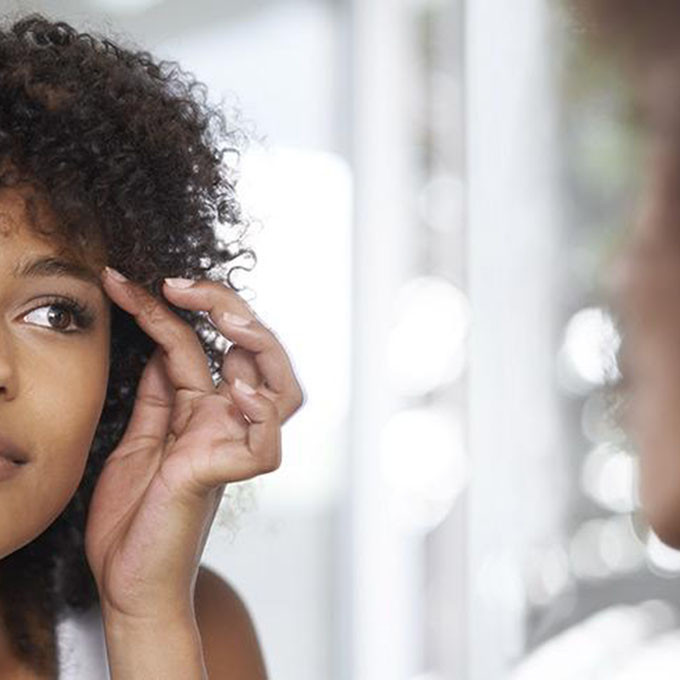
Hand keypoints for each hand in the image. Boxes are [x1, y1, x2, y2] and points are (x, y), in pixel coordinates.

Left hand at [84, 268, 304, 621]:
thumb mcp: (138, 437)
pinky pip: (264, 443)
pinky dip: (260, 414)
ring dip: (262, 348)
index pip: (201, 346)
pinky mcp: (227, 476)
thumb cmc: (136, 515)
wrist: (127, 582)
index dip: (171, 310)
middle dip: (229, 310)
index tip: (127, 283)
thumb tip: (163, 345)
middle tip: (186, 286)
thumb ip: (158, 394)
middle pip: (257, 354)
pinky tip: (239, 391)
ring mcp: (232, 446)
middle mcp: (226, 423)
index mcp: (203, 411)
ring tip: (230, 321)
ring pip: (282, 389)